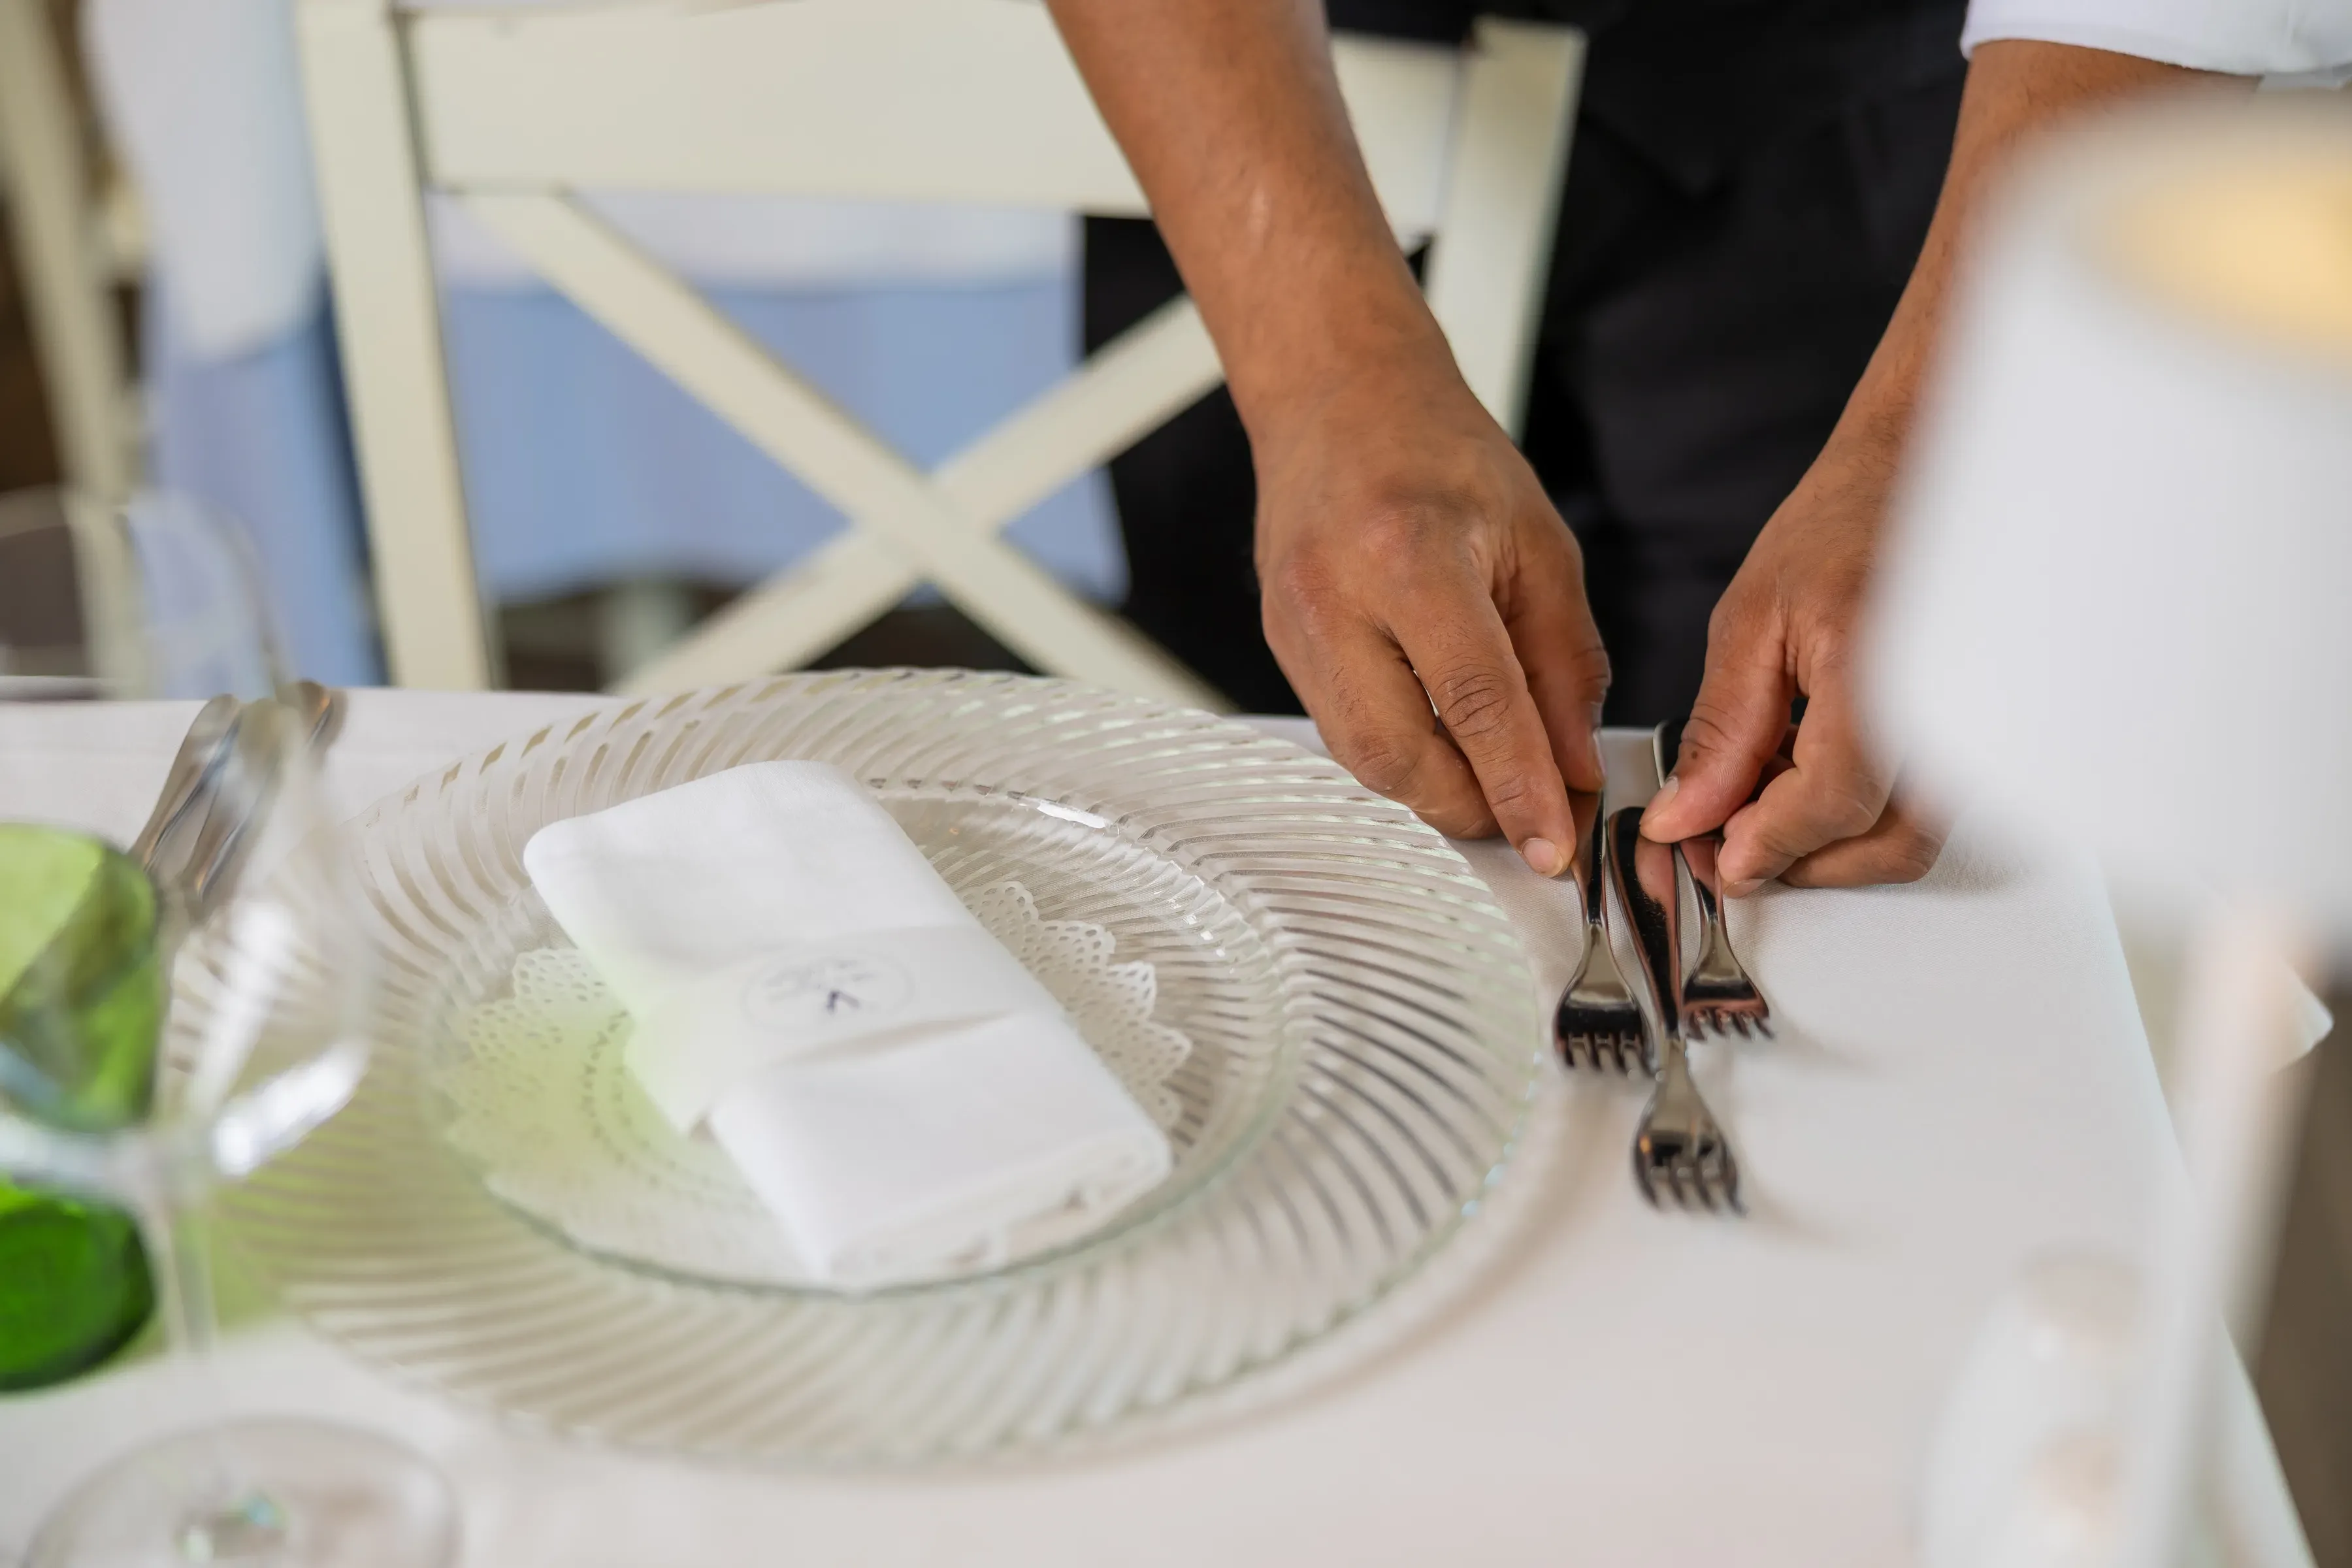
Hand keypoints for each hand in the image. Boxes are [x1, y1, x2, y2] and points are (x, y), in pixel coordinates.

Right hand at [1254, 363, 1610, 875]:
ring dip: (1436, 792)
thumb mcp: (1537, 544)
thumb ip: (1562, 663)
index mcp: (1409, 557)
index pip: (1472, 703)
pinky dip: (1402, 758)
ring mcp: (1292, 629)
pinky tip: (1445, 747)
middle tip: (1530, 819)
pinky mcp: (1278, 648)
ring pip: (1363, 761)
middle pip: (1397, 755)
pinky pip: (1343, 734)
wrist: (1336, 398)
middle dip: (1470, 808)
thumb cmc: (1439, 454)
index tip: (1556, 843)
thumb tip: (1575, 768)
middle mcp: (1333, 599)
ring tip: (1495, 786)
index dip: (1518, 786)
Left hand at [1639, 437, 1946, 893]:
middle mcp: (1951, 703)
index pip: (1832, 805)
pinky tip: (1815, 777)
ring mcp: (1982, 719)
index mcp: (1882, 669)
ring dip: (1837, 844)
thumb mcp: (1751, 622)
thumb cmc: (1844, 522)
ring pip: (1917, 836)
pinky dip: (1870, 815)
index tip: (1717, 856)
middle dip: (1803, 860)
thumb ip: (1721, 734)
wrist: (1921, 469)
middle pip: (1887, 844)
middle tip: (1733, 841)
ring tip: (1768, 801)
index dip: (1767, 845)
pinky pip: (1935, 804)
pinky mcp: (1986, 727)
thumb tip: (1684, 819)